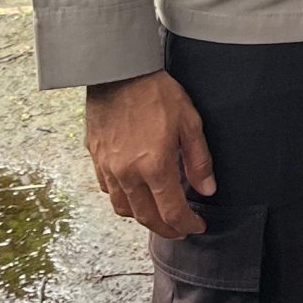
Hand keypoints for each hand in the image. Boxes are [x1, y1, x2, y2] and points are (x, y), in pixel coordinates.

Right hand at [86, 70, 215, 239]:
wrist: (119, 72)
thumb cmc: (155, 93)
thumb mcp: (190, 122)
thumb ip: (199, 160)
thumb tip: (206, 189)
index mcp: (154, 166)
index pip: (172, 212)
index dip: (187, 225)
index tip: (197, 226)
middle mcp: (128, 174)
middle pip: (146, 218)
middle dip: (166, 229)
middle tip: (180, 230)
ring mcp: (108, 168)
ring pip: (123, 209)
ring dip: (142, 217)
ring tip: (158, 215)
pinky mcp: (95, 158)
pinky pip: (107, 190)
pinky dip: (123, 199)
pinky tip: (134, 193)